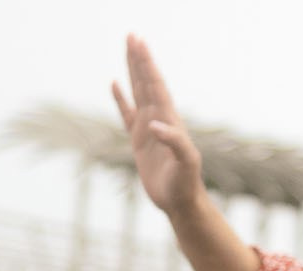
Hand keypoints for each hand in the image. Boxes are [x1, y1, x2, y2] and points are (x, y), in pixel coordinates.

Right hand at [112, 35, 203, 217]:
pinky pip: (126, 114)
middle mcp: (159, 119)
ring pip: (138, 93)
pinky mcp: (139, 141)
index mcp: (169, 119)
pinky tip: (115, 83)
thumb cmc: (186, 183)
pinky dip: (120, 99)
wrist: (181, 202)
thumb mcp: (186, 163)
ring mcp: (148, 128)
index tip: (139, 43)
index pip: (155, 85)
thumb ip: (174, 142)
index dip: (147, 64)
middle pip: (146, 82)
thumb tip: (154, 125)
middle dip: (139, 59)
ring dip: (132, 71)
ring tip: (127, 50)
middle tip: (132, 36)